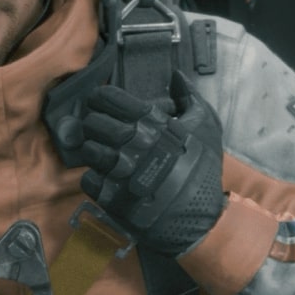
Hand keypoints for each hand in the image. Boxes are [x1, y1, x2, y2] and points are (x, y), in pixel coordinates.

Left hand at [78, 72, 225, 255]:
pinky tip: (106, 178)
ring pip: (87, 149)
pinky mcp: (111, 196)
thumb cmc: (203, 169)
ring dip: (92, 150)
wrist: (198, 218)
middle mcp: (133, 143)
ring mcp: (120, 171)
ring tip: (103, 153)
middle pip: (92, 122)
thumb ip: (190, 97)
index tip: (98, 101)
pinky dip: (94, 179)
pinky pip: (88, 179)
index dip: (100, 97)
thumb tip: (177, 76)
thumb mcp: (206, 127)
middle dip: (93, 123)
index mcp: (152, 123)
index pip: (110, 98)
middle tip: (98, 129)